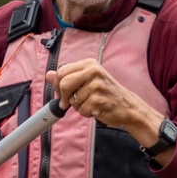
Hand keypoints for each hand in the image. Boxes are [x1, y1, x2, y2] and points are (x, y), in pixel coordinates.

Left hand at [46, 59, 164, 146]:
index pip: (61, 72)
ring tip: (92, 103)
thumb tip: (49, 75)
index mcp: (89, 64)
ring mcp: (97, 86)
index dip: (58, 85)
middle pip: (63, 84)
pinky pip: (81, 110)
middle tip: (71, 101)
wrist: (128, 106)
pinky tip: (96, 108)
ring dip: (78, 106)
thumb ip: (68, 77)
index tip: (64, 93)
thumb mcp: (87, 80)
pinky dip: (86, 113)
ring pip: (72, 99)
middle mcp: (93, 72)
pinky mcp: (99, 100)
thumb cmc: (106, 93)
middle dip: (64, 96)